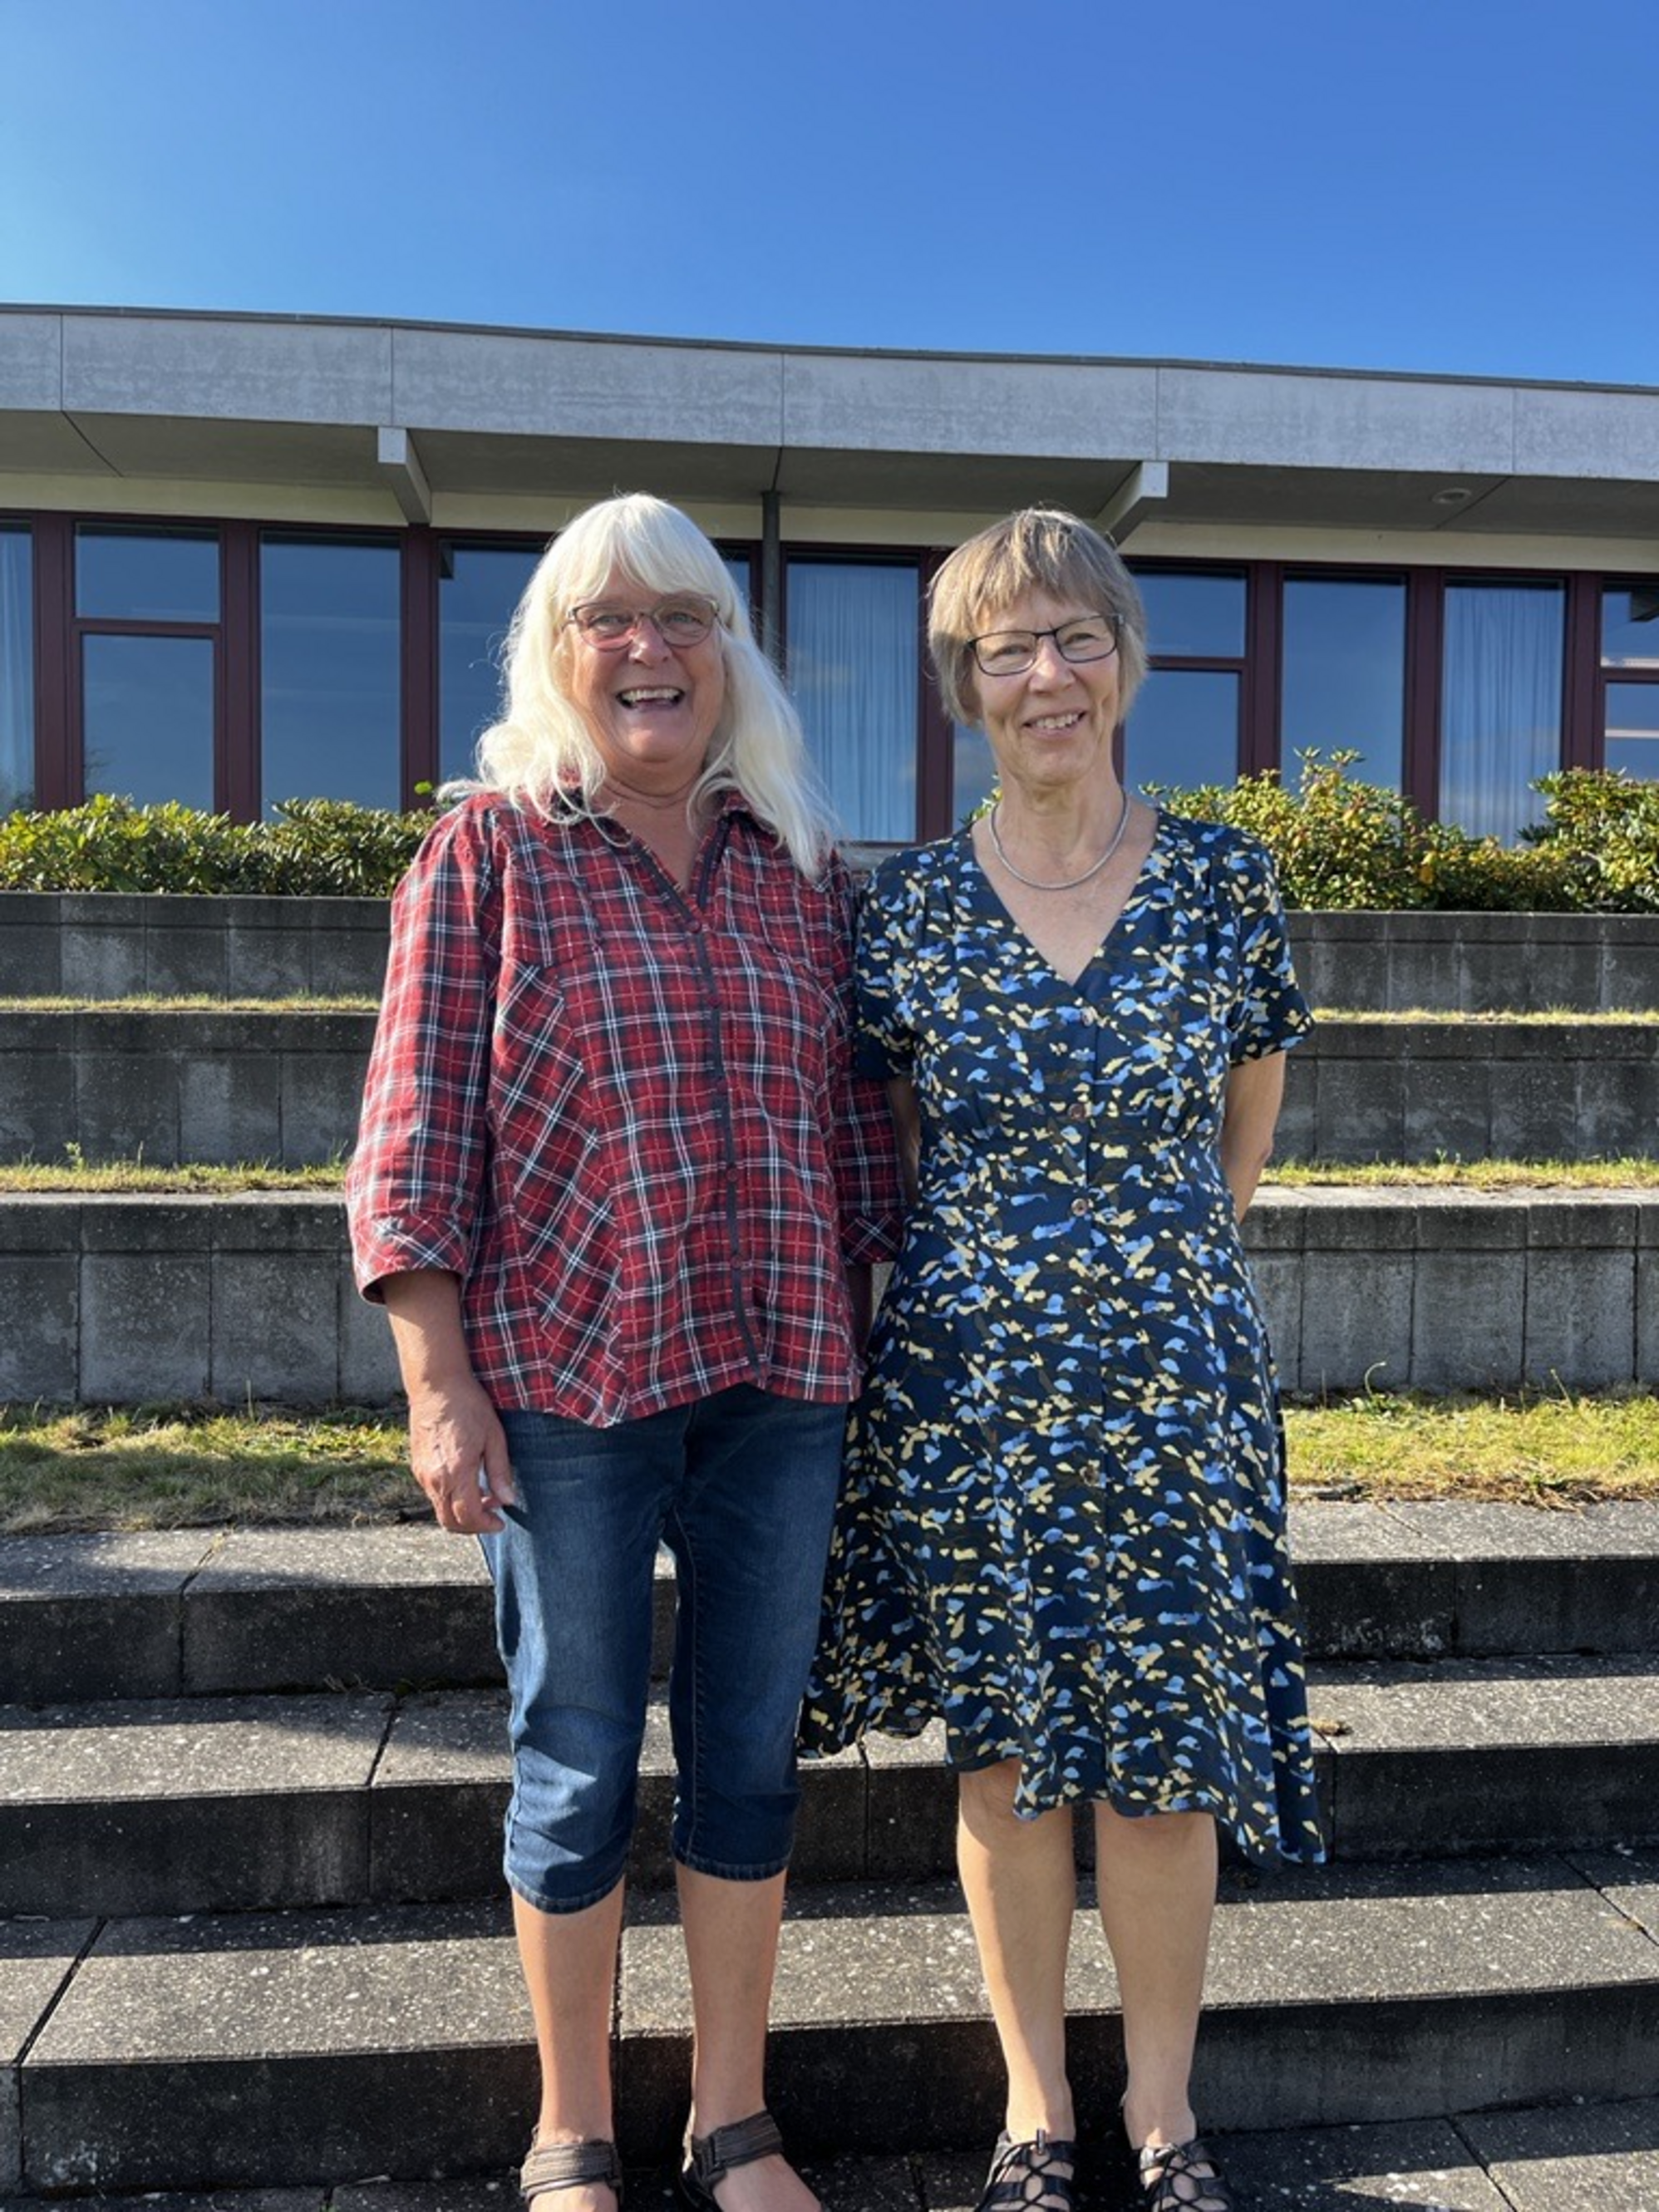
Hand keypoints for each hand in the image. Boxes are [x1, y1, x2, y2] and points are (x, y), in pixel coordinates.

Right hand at [404, 1374, 517, 1533]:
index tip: (500, 1522)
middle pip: (450, 1522)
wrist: (436, 1385)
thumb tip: (508, 1500)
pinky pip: (433, 1495)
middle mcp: (434, 1478)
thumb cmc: (468, 1406)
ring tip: (484, 1496)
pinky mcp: (417, 1467)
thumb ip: (500, 1472)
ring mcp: (422, 1474)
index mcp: (456, 1472)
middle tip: (493, 1515)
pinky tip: (467, 1483)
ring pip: (439, 1510)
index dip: (486, 1525)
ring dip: (461, 1513)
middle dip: (473, 1526)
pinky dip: (450, 1499)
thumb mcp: (494, 1437)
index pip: (468, 1516)